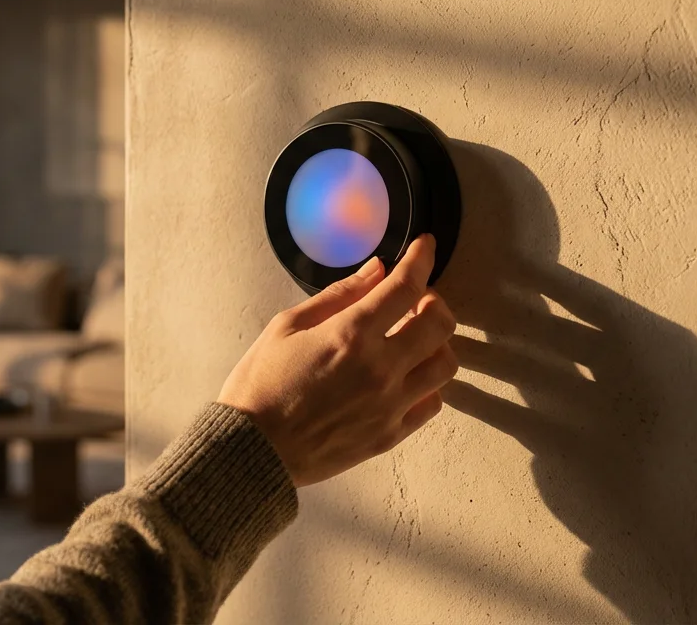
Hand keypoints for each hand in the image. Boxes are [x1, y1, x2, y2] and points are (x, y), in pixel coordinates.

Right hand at [218, 235, 457, 486]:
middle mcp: (379, 368)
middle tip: (413, 298)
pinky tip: (406, 376)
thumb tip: (376, 270)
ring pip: (445, 364)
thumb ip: (338, 295)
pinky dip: (427, 383)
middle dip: (433, 299)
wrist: (251, 450)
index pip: (406, 285)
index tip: (426, 246)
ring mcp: (389, 405)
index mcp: (350, 334)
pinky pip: (431, 404)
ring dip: (436, 342)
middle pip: (440, 322)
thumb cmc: (260, 385)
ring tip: (411, 338)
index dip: (422, 257)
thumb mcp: (286, 327)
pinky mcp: (389, 435)